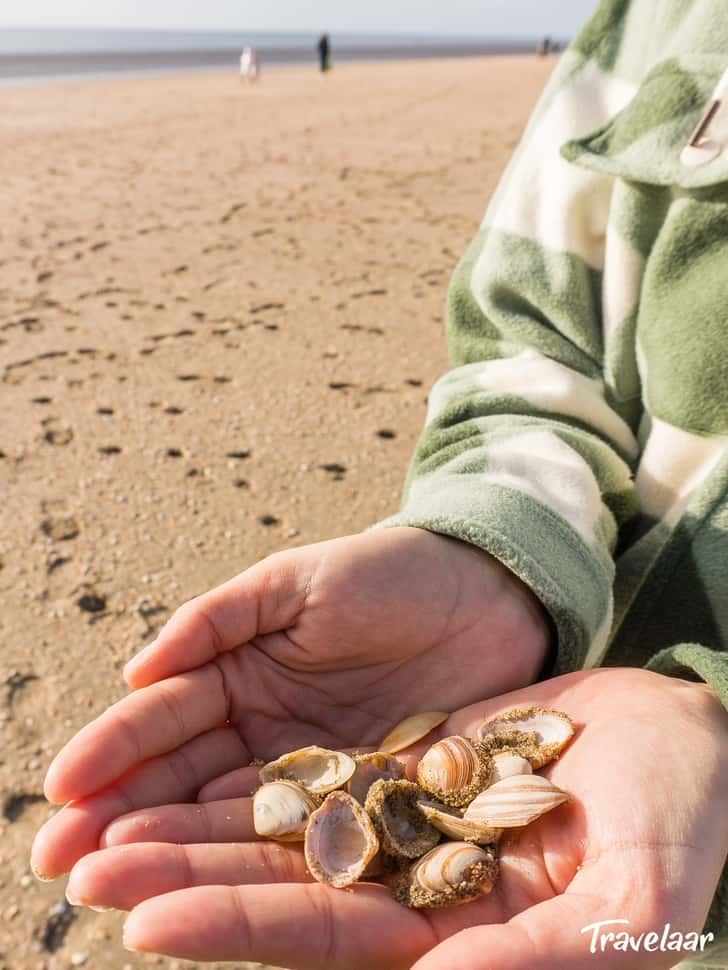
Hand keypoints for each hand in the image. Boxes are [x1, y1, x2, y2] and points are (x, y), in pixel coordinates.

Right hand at [32, 526, 548, 878]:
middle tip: (57, 860)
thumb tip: (136, 669)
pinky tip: (214, 890)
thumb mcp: (295, 582)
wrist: (485, 593)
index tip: (61, 787)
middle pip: (183, 782)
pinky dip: (259, 866)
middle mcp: (265, 734)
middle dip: (120, 817)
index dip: (111, 750)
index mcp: (240, 675)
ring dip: (173, 851)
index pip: (164, 718)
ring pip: (232, 820)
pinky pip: (308, 838)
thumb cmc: (387, 574)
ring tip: (109, 884)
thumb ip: (218, 619)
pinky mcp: (369, 803)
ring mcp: (314, 775)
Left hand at [39, 668, 727, 969]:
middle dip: (183, 879)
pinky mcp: (409, 764)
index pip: (326, 939)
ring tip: (111, 820)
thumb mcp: (633, 899)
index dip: (236, 930)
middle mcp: (415, 886)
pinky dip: (258, 766)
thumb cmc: (683, 817)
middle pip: (281, 886)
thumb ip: (541, 959)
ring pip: (286, 826)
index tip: (142, 925)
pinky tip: (198, 755)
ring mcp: (407, 819)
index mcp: (458, 937)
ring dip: (200, 823)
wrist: (688, 737)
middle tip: (83, 868)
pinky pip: (319, 765)